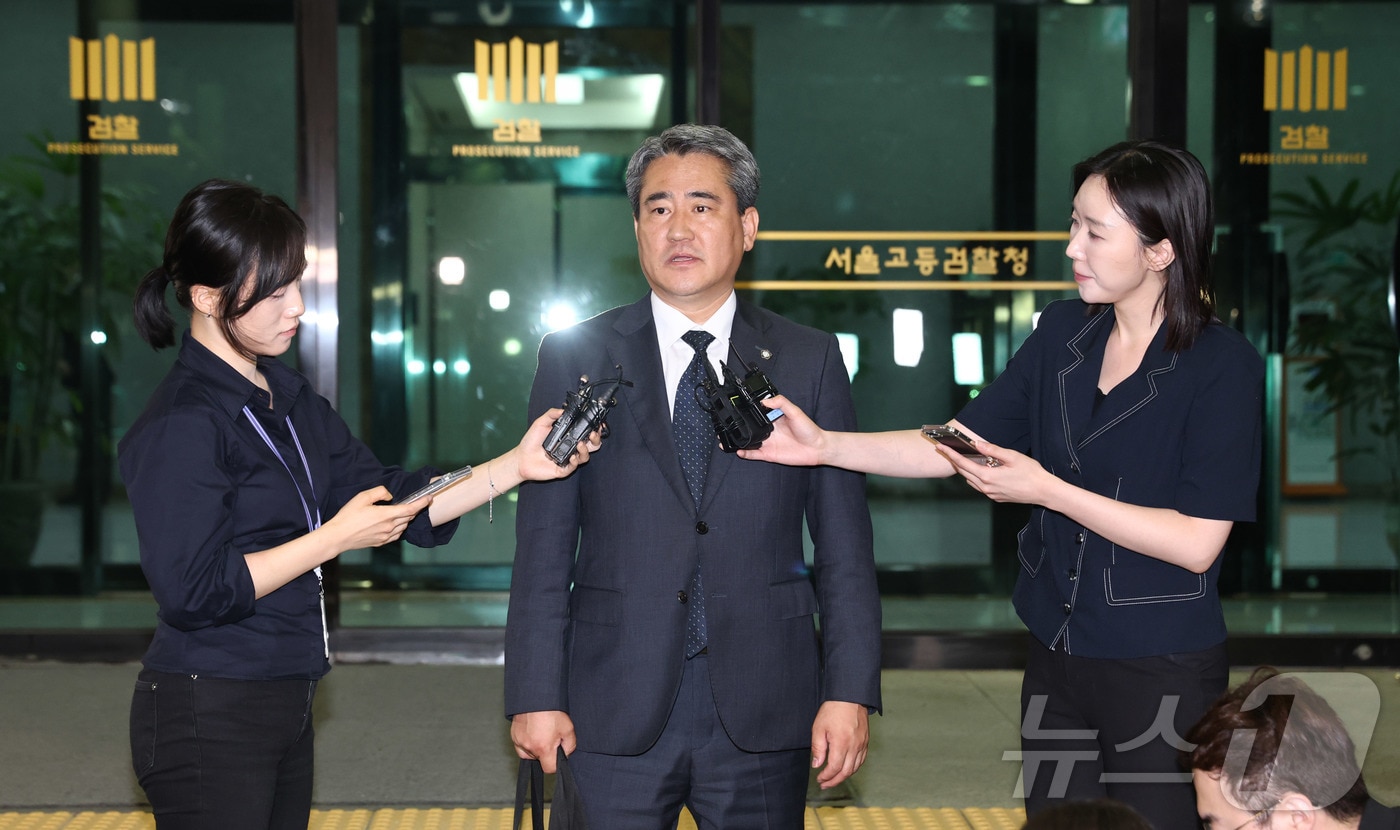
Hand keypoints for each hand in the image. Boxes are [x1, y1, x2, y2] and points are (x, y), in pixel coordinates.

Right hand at [323, 486, 421, 548]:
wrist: (338, 536)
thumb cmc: (348, 516)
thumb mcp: (362, 497)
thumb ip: (380, 492)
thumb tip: (390, 496)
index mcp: (386, 515)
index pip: (410, 509)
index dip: (422, 503)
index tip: (429, 498)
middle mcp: (389, 527)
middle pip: (409, 517)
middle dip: (415, 509)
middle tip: (418, 502)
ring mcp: (386, 536)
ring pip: (404, 527)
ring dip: (407, 518)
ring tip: (404, 511)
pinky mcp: (381, 542)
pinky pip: (397, 535)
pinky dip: (400, 528)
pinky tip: (395, 524)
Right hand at [510, 710, 576, 772]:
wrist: (536, 696)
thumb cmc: (552, 710)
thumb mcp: (568, 729)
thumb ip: (569, 746)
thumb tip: (565, 754)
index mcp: (543, 748)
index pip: (549, 769)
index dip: (555, 764)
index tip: (558, 754)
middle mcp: (529, 747)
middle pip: (539, 760)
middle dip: (546, 752)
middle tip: (550, 737)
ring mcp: (519, 742)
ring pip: (529, 753)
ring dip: (535, 748)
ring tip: (541, 733)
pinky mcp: (513, 736)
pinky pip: (520, 746)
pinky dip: (527, 742)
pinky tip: (533, 732)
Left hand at [516, 408, 600, 481]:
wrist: (521, 458)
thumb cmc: (531, 442)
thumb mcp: (541, 423)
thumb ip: (552, 414)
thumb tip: (563, 410)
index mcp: (568, 436)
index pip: (585, 432)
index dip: (594, 429)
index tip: (598, 425)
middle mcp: (570, 447)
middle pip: (591, 445)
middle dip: (596, 439)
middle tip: (592, 434)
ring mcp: (568, 459)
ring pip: (585, 457)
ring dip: (585, 450)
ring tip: (580, 444)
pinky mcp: (563, 469)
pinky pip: (573, 467)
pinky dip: (574, 462)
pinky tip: (571, 457)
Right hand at [735, 395, 823, 465]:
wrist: (817, 447)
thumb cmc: (809, 429)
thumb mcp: (795, 411)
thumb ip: (781, 403)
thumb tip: (765, 400)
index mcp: (773, 418)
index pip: (756, 414)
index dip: (746, 411)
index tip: (736, 408)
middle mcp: (769, 430)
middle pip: (749, 428)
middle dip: (738, 427)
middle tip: (727, 424)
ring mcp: (768, 443)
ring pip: (748, 441)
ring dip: (737, 441)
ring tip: (726, 439)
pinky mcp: (769, 454)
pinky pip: (754, 454)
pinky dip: (746, 453)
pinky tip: (739, 451)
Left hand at [811, 701, 868, 788]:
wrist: (850, 696)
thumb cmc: (833, 710)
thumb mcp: (819, 727)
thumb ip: (818, 748)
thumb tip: (817, 765)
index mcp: (842, 743)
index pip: (834, 768)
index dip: (826, 776)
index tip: (819, 778)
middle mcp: (854, 746)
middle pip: (846, 772)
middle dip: (834, 781)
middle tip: (825, 784)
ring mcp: (862, 744)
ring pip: (855, 767)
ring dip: (844, 776)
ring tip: (834, 779)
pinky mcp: (866, 741)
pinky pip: (861, 760)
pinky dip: (853, 768)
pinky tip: (846, 769)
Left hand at [934, 439, 1052, 505]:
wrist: (1044, 492)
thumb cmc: (1031, 473)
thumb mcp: (1012, 456)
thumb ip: (993, 450)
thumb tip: (977, 443)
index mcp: (988, 477)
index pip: (963, 464)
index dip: (951, 454)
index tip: (941, 447)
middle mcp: (986, 488)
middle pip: (964, 473)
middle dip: (954, 461)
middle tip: (947, 450)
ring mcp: (991, 494)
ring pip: (971, 481)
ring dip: (965, 470)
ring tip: (962, 458)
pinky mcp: (996, 498)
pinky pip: (980, 487)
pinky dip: (975, 477)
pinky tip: (980, 470)